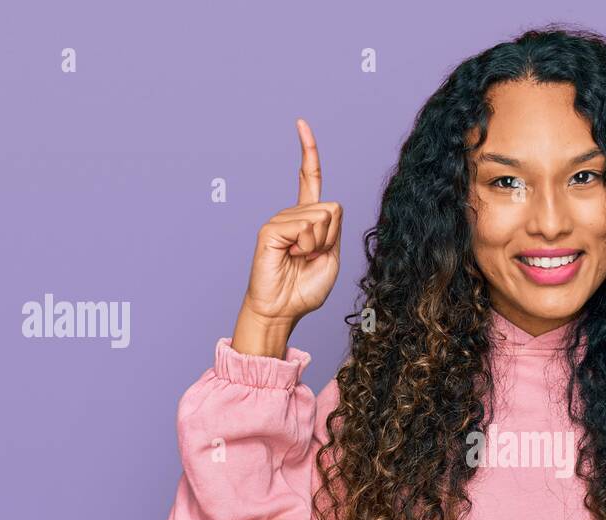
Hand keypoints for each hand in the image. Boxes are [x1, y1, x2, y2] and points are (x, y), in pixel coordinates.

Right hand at [236, 118, 342, 345]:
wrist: (284, 310)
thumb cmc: (305, 289)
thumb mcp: (332, 258)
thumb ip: (334, 229)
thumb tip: (325, 208)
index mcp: (308, 219)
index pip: (308, 179)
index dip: (307, 152)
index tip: (300, 124)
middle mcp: (293, 215)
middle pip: (332, 208)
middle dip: (331, 236)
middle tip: (313, 256)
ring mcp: (280, 220)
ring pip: (321, 218)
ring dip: (318, 244)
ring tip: (300, 259)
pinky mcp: (271, 229)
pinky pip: (305, 226)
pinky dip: (306, 245)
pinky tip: (291, 256)